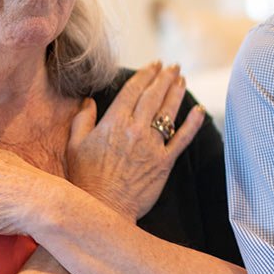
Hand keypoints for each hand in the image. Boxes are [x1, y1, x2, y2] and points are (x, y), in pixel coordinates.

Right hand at [65, 62, 205, 219]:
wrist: (103, 209)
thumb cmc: (85, 179)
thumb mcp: (75, 146)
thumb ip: (82, 120)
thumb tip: (88, 101)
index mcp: (114, 122)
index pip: (134, 90)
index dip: (146, 74)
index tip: (154, 64)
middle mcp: (135, 130)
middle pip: (154, 96)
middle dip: (165, 78)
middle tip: (173, 66)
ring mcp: (152, 146)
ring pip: (169, 113)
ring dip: (177, 93)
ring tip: (182, 79)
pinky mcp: (164, 163)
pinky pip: (183, 139)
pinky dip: (193, 124)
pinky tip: (199, 111)